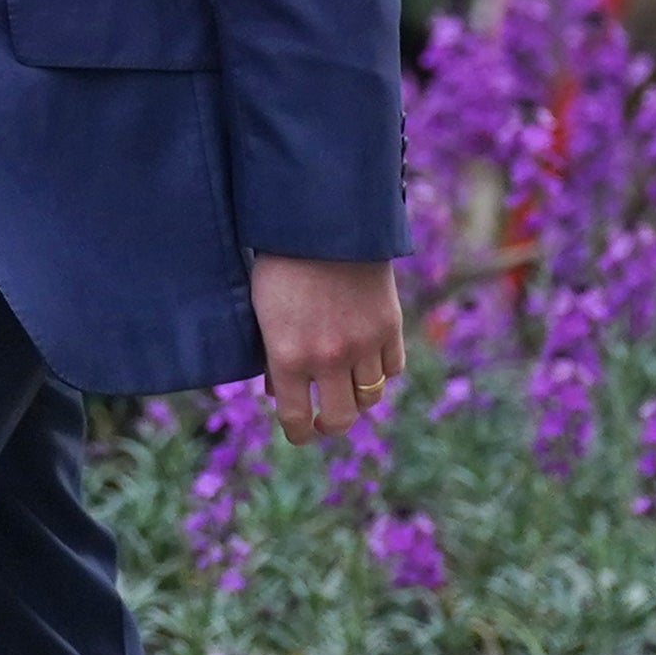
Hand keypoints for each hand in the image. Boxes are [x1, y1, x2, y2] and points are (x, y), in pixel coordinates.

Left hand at [253, 254, 403, 444]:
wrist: (324, 222)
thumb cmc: (281, 264)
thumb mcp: (263, 312)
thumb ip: (273, 356)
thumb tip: (282, 393)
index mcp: (288, 356)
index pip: (297, 418)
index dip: (299, 432)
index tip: (301, 432)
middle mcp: (328, 358)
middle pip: (341, 418)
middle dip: (330, 425)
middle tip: (325, 419)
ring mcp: (363, 344)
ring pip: (370, 396)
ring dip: (357, 398)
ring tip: (347, 390)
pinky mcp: (390, 326)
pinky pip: (392, 368)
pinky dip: (381, 371)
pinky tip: (368, 361)